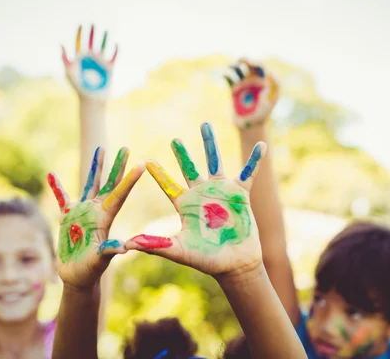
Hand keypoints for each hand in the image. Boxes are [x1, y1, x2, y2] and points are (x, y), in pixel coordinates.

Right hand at [48, 147, 143, 288]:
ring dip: (95, 167)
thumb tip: (122, 248)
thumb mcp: (100, 261)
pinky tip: (51, 174)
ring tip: (100, 149)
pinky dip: (57, 187)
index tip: (140, 165)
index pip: (119, 195)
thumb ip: (108, 251)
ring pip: (90, 184)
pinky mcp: (68, 217)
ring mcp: (83, 212)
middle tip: (126, 148)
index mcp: (106, 218)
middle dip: (116, 166)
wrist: (76, 277)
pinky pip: (62, 198)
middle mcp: (97, 211)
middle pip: (109, 184)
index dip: (129, 180)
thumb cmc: (90, 271)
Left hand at [61, 25, 117, 99]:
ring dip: (104, 38)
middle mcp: (90, 58)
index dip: (80, 33)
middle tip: (92, 24)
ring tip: (105, 30)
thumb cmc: (79, 87)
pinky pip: (113, 56)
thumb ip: (65, 58)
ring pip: (103, 46)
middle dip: (91, 33)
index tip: (80, 25)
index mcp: (80, 58)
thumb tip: (61, 44)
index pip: (79, 42)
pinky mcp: (109, 67)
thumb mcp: (69, 72)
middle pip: (91, 42)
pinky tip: (116, 43)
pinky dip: (115, 50)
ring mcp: (100, 62)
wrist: (92, 97)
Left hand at [125, 122, 266, 277]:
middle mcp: (201, 195)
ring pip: (214, 162)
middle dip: (182, 153)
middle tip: (175, 139)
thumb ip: (156, 244)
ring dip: (210, 144)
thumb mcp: (180, 250)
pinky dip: (254, 160)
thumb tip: (128, 244)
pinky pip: (248, 173)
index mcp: (185, 205)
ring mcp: (221, 192)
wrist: (235, 264)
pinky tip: (261, 146)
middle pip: (189, 168)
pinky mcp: (240, 194)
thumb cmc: (207, 259)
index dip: (158, 173)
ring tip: (205, 125)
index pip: (168, 185)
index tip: (147, 161)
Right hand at [224, 59, 278, 128]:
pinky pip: (229, 79)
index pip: (259, 67)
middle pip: (248, 66)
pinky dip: (227, 75)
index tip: (249, 64)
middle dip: (244, 60)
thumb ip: (275, 85)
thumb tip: (271, 71)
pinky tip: (225, 75)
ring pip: (238, 70)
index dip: (255, 63)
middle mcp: (253, 81)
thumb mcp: (272, 99)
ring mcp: (243, 85)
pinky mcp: (234, 91)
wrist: (251, 126)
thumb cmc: (264, 113)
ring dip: (234, 65)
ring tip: (230, 67)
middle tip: (240, 60)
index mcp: (264, 81)